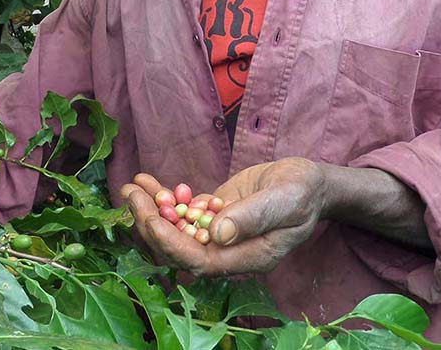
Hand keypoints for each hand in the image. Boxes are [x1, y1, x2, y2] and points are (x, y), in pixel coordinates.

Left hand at [120, 157, 326, 276]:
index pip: (201, 262)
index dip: (173, 245)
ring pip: (173, 232)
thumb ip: (254, 217)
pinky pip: (179, 214)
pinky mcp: (211, 216)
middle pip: (178, 249)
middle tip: (132, 194)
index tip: (152, 220)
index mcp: (247, 257)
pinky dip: (161, 198)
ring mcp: (217, 235)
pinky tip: (146, 180)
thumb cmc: (303, 193)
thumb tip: (217, 233)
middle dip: (150, 224)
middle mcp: (227, 252)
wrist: (308, 183)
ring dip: (149, 211)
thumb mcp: (285, 201)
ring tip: (132, 186)